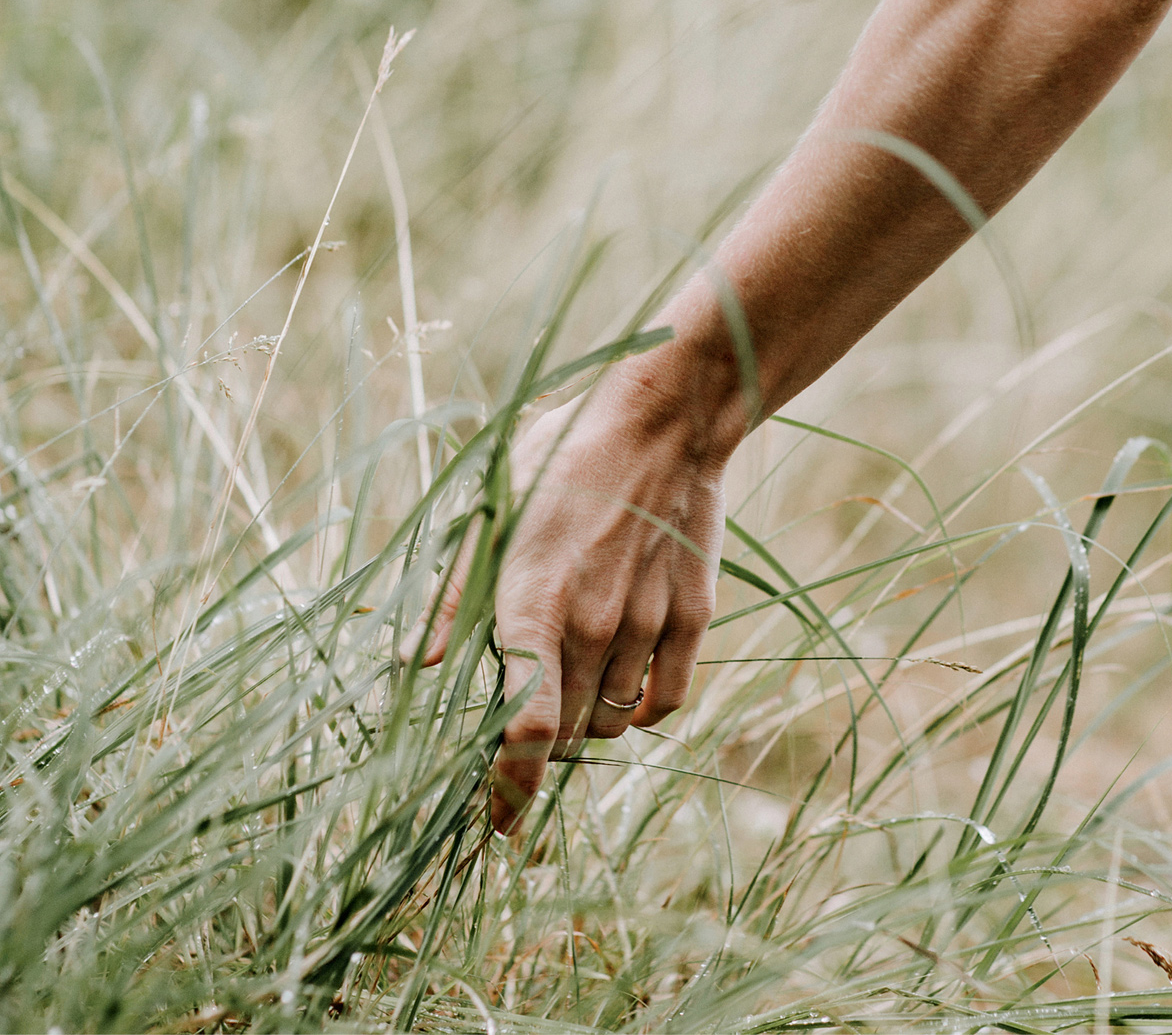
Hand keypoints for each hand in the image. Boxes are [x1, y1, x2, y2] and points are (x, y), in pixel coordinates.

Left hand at [415, 367, 729, 829]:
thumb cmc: (563, 457)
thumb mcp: (491, 510)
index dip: (508, 788)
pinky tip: (623, 688)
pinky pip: (665, 700)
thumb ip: (453, 596)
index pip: (524, 726)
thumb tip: (409, 665)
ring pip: (610, 721)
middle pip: (563, 735)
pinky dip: (641, 712)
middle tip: (523, 721)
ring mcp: (647, 623)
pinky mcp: (691, 616)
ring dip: (584, 723)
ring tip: (571, 683)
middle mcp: (593, 624)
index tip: (497, 823)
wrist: (665, 419)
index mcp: (533, 601)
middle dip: (538, 746)